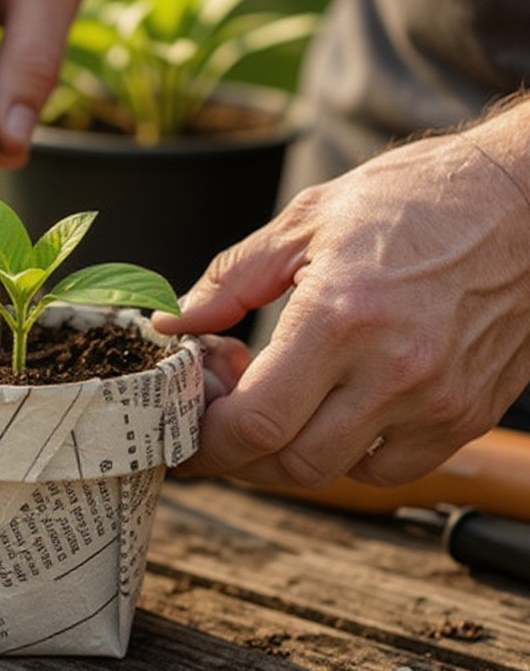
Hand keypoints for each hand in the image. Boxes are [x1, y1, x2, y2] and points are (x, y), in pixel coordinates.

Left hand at [153, 105, 529, 487]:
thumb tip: (175, 321)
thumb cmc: (417, 198)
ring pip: (337, 472)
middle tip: (222, 415)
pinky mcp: (469, 413)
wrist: (527, 198)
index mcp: (342, 316)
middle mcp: (394, 370)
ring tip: (279, 402)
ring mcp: (439, 400)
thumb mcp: (307, 220)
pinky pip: (391, 467)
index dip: (207, 441)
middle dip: (239, 453)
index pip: (255, 422)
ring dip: (289, 452)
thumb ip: (230, 280)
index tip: (186, 431)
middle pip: (290, 464)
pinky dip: (348, 452)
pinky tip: (336, 407)